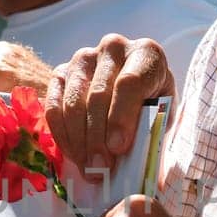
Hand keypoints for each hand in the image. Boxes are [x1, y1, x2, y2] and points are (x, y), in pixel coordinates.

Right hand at [44, 34, 173, 176]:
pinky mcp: (60, 73)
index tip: (118, 147)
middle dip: (98, 137)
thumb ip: (150, 131)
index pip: (129, 83)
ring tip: (88, 167)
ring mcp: (83, 59)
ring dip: (79, 140)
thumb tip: (131, 161)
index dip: (121, 117)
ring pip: (74, 102)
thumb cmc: (152, 103)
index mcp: (146, 54)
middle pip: (99, 95)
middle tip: (101, 167)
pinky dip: (62, 135)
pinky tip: (74, 155)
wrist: (133, 88)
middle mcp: (113, 48)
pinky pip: (54, 106)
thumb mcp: (161, 115)